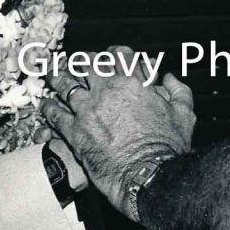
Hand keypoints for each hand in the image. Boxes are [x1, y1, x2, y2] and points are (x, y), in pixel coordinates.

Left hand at [41, 46, 195, 216]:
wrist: (149, 176)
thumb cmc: (167, 148)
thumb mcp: (184, 114)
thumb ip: (178, 91)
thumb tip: (169, 79)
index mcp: (133, 83)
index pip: (118, 55)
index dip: (112, 53)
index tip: (108, 56)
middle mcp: (107, 91)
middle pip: (86, 64)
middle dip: (81, 61)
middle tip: (76, 63)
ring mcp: (88, 110)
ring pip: (65, 84)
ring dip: (58, 77)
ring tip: (52, 74)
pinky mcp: (75, 132)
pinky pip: (55, 114)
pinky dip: (48, 107)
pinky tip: (46, 105)